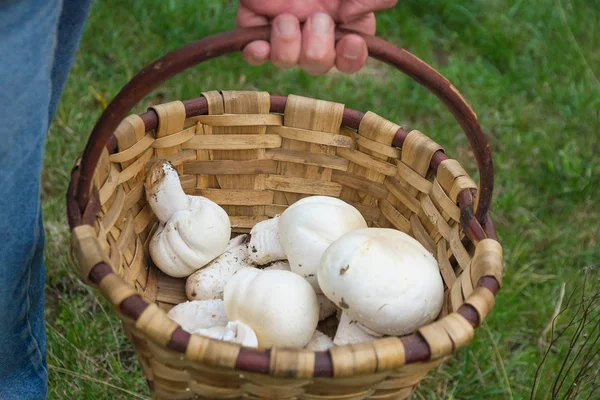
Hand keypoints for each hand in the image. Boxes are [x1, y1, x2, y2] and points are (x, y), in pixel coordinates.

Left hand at [237, 0, 397, 74]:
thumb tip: (350, 16)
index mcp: (343, 22)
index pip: (350, 58)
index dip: (350, 57)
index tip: (349, 39)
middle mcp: (313, 31)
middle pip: (317, 64)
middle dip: (318, 49)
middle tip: (317, 18)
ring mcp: (285, 29)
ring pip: (286, 61)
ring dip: (288, 47)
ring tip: (285, 19)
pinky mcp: (256, 23)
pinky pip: (254, 53)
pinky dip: (257, 53)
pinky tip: (260, 43)